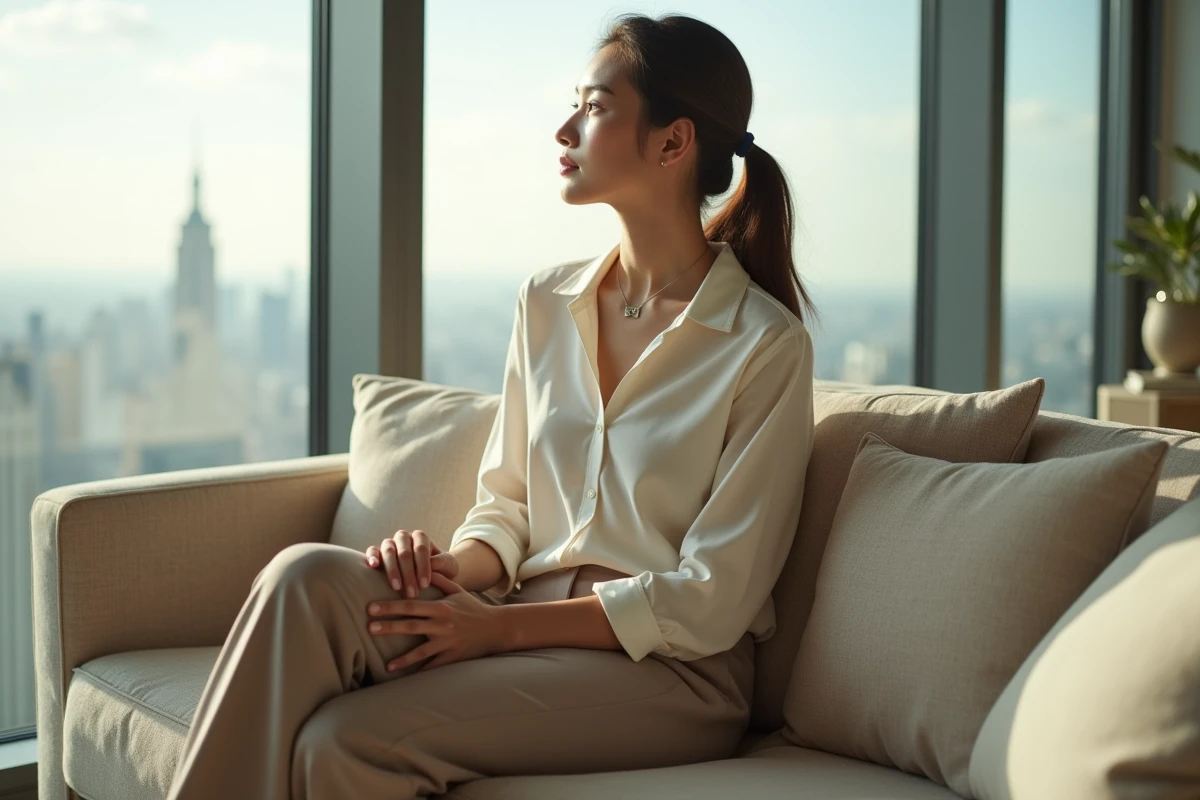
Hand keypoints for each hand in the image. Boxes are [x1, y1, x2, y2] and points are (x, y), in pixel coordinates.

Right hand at [364, 529, 458, 598]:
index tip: (425, 585)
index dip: (422, 567)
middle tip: (412, 593)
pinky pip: (372, 550)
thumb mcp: (448, 566)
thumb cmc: (440, 569)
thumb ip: (443, 562)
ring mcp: (390, 543)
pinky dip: (372, 556)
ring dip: (392, 571)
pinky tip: (373, 566)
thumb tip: (433, 563)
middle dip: (408, 574)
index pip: (421, 548)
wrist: (429, 573)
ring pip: (388, 551)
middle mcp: (404, 537)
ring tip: (397, 588)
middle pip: (404, 552)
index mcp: (420, 537)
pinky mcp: (377, 552)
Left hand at [367, 572, 508, 670]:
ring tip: (386, 664)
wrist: (495, 628)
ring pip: (421, 652)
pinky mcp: (453, 657)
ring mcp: (447, 642)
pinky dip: (421, 672)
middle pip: (411, 626)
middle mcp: (442, 625)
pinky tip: (409, 679)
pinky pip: (434, 666)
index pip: (411, 605)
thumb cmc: (473, 608)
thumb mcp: (458, 591)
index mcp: (441, 607)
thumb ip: (439, 579)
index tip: (372, 607)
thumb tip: (424, 564)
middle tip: (369, 627)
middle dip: (389, 626)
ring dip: (403, 659)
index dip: (390, 606)